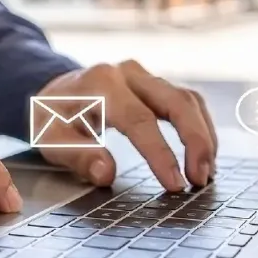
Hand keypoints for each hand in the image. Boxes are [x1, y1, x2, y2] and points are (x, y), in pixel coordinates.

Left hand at [34, 61, 216, 189]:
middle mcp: (127, 73)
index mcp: (100, 84)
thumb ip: (77, 156)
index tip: (175, 185)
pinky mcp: (155, 84)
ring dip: (203, 136)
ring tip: (207, 172)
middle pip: (176, 101)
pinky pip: (187, 101)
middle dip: (196, 141)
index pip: (140, 119)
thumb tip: (106, 174)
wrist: (52, 91)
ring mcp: (144, 76)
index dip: (161, 154)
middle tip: (201, 179)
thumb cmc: (52, 117)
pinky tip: (204, 155)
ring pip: (188, 99)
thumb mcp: (50, 140)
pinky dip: (200, 128)